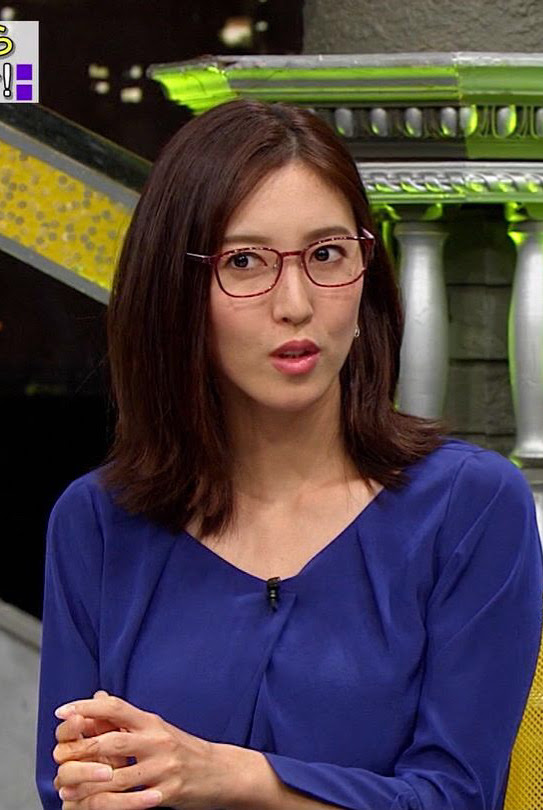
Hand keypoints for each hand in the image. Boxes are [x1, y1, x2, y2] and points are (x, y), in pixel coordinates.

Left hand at [53, 694, 237, 809]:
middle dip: (81, 751)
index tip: (62, 712)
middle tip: (59, 757)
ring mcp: (163, 767)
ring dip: (88, 786)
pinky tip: (94, 807)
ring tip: (66, 790)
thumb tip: (97, 697)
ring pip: (118, 777)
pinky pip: (133, 801)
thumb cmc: (183, 748)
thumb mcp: (157, 727)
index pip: (115, 707)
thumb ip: (127, 717)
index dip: (87, 707)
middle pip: (112, 742)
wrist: (220, 771)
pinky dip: (110, 806)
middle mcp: (157, 740)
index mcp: (151, 722)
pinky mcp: (168, 792)